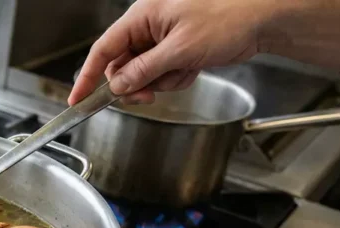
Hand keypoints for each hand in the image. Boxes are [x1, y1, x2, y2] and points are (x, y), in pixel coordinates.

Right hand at [70, 0, 267, 104]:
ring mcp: (162, 37)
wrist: (262, 19)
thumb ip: (143, 70)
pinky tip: (192, 68)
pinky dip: (174, 77)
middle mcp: (148, 25)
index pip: (103, 49)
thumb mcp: (179, 50)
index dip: (87, 76)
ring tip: (184, 71)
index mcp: (142, 16)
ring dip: (161, 81)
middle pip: (122, 65)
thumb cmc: (227, 18)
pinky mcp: (176, 48)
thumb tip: (117, 85)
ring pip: (143, 73)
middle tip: (148, 96)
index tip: (76, 99)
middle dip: (134, 84)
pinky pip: (162, 72)